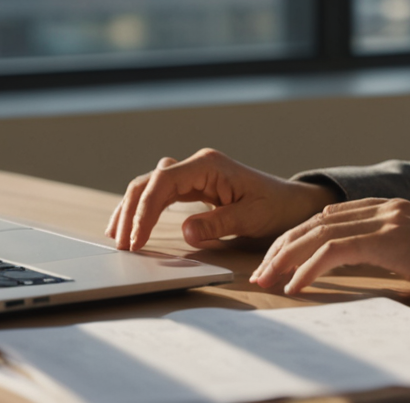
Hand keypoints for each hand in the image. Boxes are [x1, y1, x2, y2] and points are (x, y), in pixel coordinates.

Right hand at [106, 148, 338, 250]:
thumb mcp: (252, 217)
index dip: (145, 210)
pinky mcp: (193, 187)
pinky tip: (131, 225)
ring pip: (150, 185)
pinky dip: (143, 208)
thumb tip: (185, 231)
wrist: (292, 203)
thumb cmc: (277, 207)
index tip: (136, 239)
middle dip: (131, 211)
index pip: (164, 181)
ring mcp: (194, 175)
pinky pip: (160, 194)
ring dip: (131, 209)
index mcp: (209, 165)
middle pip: (150, 181)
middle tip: (122, 244)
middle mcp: (197, 165)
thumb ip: (219, 223)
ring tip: (116, 236)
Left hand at [251, 198, 409, 303]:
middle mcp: (385, 207)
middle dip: (281, 248)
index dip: (295, 240)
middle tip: (259, 276)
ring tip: (268, 283)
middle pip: (315, 222)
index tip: (274, 265)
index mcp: (389, 208)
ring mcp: (390, 220)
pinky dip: (311, 268)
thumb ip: (388, 256)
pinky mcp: (395, 239)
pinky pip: (338, 251)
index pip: (327, 218)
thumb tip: (357, 276)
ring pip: (320, 234)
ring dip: (287, 259)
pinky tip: (297, 287)